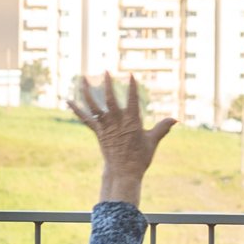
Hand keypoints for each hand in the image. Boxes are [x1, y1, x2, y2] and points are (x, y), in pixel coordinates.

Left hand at [68, 76, 175, 204]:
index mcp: (132, 122)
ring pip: (94, 107)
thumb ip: (162, 128)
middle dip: (108, 85)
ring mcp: (105, 127)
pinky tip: (68, 101)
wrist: (123, 172)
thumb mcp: (153, 141)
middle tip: (106, 72)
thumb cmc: (140, 157)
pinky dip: (77, 110)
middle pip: (110, 100)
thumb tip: (175, 119)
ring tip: (83, 79)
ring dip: (87, 92)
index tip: (131, 75)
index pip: (132, 100)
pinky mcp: (98, 133)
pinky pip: (86, 119)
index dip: (132, 87)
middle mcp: (117, 122)